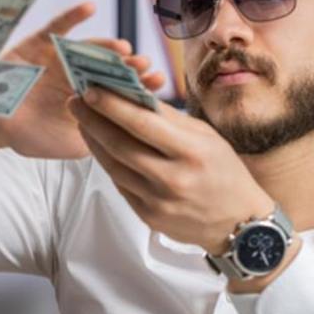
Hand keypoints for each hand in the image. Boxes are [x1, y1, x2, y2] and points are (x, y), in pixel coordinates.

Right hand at [0, 2, 164, 162]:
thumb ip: (98, 141)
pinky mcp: (39, 44)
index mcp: (90, 98)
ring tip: (123, 46)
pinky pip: (57, 26)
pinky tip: (90, 7)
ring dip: (106, 45)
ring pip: (88, 48)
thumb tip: (130, 138)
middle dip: (128, 66)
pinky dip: (72, 16)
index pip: (120, 90)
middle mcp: (80, 75)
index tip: (157, 82)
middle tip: (144, 65)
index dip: (139, 85)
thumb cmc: (30, 135)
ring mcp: (61, 59)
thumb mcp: (71, 146)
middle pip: (109, 66)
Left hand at [67, 88, 274, 254]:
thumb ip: (169, 119)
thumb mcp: (206, 137)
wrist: (238, 224)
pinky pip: (121, 185)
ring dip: (94, 142)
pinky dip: (110, 164)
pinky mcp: (149, 217)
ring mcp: (158, 202)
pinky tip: (103, 148)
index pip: (143, 124)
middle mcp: (173, 179)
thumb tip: (133, 94)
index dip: (113, 106)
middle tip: (75, 102)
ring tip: (84, 122)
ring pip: (114, 167)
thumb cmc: (224, 172)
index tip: (91, 90)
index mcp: (192, 152)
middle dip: (93, 121)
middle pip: (120, 146)